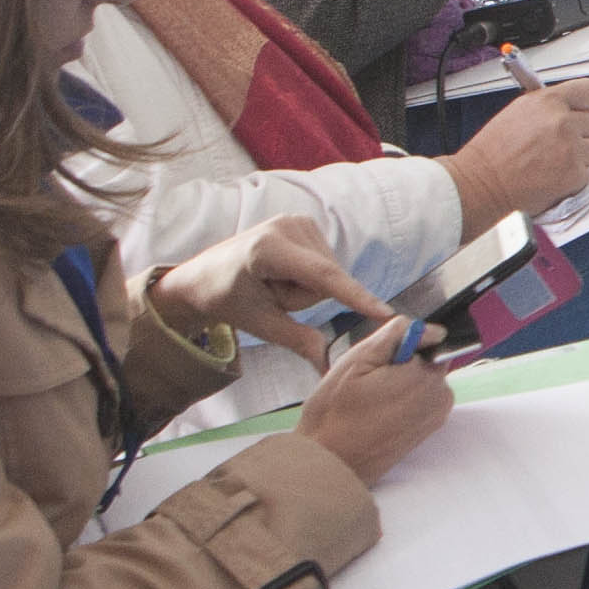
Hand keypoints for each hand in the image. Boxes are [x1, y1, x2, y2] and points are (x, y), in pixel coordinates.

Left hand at [154, 216, 390, 361]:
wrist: (203, 277)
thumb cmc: (226, 300)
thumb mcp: (260, 324)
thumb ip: (299, 340)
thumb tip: (328, 367)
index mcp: (268, 249)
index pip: (322, 276)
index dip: (356, 296)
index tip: (385, 312)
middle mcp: (286, 226)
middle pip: (327, 278)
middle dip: (307, 296)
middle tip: (270, 296)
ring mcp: (297, 221)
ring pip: (330, 271)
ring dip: (308, 286)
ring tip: (274, 283)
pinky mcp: (305, 223)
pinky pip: (327, 262)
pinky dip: (310, 275)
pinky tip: (282, 272)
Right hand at [292, 317, 453, 481]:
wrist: (330, 462)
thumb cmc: (335, 412)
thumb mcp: (357, 361)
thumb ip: (396, 336)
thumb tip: (433, 329)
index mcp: (427, 375)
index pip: (426, 341)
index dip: (398, 347)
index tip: (375, 364)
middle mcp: (442, 395)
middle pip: (425, 361)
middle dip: (399, 365)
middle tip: (367, 383)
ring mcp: (438, 415)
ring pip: (421, 380)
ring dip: (398, 383)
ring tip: (368, 400)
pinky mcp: (428, 429)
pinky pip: (420, 400)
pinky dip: (401, 401)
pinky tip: (375, 413)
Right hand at [449, 77, 588, 234]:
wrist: (481, 182)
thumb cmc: (493, 152)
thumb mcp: (518, 112)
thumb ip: (549, 107)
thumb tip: (571, 107)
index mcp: (548, 102)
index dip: (588, 104)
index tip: (583, 111)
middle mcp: (562, 121)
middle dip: (579, 135)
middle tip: (554, 145)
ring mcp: (571, 148)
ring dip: (578, 157)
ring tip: (550, 162)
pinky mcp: (575, 173)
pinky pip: (587, 173)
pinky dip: (572, 178)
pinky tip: (549, 176)